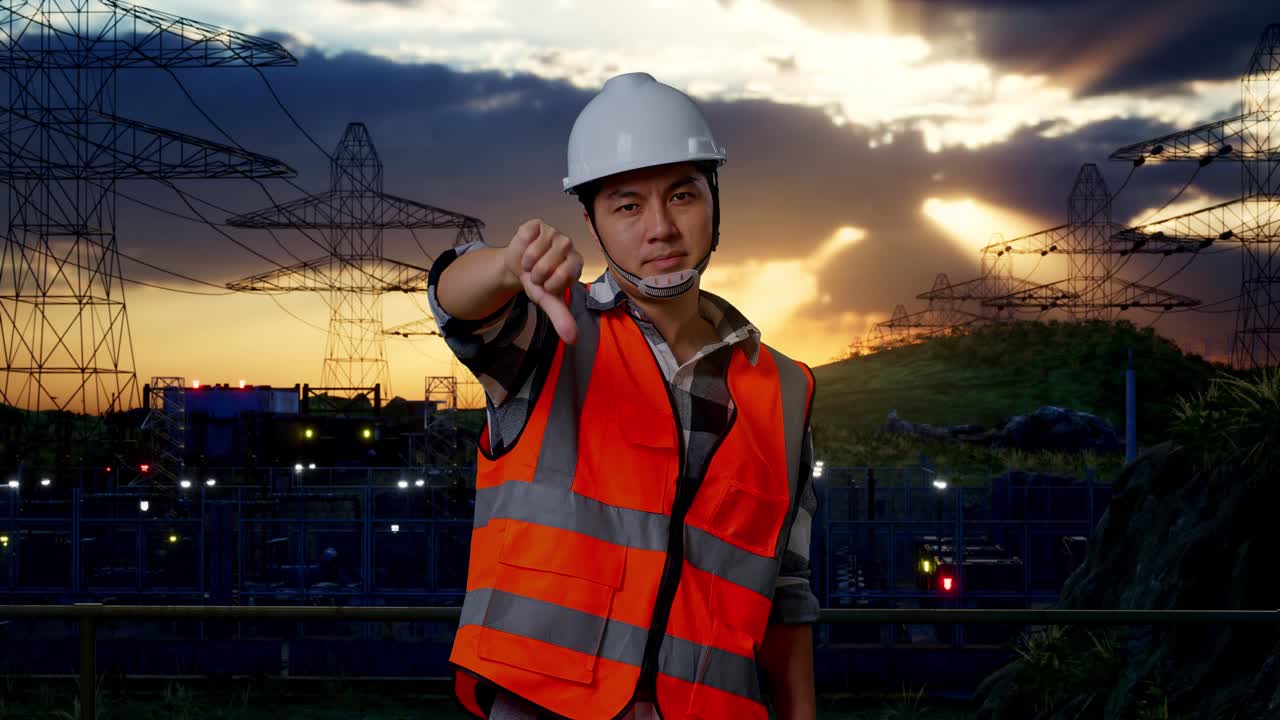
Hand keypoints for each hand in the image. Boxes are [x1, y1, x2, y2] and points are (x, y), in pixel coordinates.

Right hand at [504, 219, 584, 344]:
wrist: (518, 267)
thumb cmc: (538, 282)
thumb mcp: (548, 301)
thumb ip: (561, 318)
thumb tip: (572, 340)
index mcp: (576, 263)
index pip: (564, 276)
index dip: (549, 284)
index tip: (547, 285)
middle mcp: (568, 245)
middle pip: (547, 265)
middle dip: (536, 275)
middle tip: (536, 274)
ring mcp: (554, 232)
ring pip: (535, 252)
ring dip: (527, 263)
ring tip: (530, 263)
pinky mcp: (538, 224)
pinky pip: (526, 237)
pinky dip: (521, 248)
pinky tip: (525, 249)